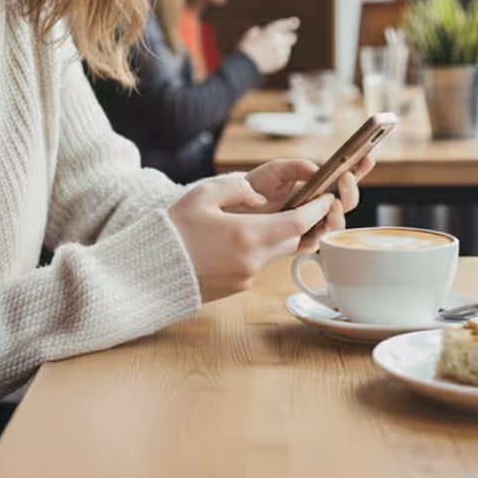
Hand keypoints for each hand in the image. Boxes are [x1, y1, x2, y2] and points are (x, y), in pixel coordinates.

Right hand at [166, 173, 334, 302]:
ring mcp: (246, 277)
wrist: (150, 271)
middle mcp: (252, 260)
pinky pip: (258, 266)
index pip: (298, 222)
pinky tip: (239, 240)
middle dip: (301, 223)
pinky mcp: (237, 288)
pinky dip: (258, 251)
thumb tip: (259, 195)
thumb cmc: (173, 230)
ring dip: (279, 237)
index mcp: (246, 234)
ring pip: (276, 254)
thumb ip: (236, 188)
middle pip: (293, 240)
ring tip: (268, 219)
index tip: (327, 198)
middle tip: (306, 205)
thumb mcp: (201, 195)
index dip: (317, 209)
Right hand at [237, 17, 299, 74]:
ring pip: (288, 48)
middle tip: (284, 38)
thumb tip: (259, 30)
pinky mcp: (282, 62)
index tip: (295, 21)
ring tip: (271, 51)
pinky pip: (284, 57)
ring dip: (283, 47)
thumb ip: (257, 32)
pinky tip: (272, 58)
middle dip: (289, 37)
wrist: (248, 66)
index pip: (286, 25)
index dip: (291, 23)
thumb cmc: (246, 49)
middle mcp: (280, 41)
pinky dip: (280, 56)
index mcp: (272, 31)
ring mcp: (282, 52)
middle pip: (292, 37)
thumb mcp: (248, 36)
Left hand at [244, 153, 375, 252]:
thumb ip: (296, 167)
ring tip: (332, 199)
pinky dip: (323, 230)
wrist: (232, 208)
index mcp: (316, 188)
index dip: (359, 170)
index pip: (343, 180)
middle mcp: (317, 208)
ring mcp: (310, 225)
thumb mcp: (275, 170)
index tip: (367, 157)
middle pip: (346, 203)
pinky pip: (318, 241)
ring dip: (339, 211)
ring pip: (336, 223)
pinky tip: (321, 217)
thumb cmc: (255, 187)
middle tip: (346, 178)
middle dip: (350, 191)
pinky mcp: (299, 242)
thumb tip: (317, 171)